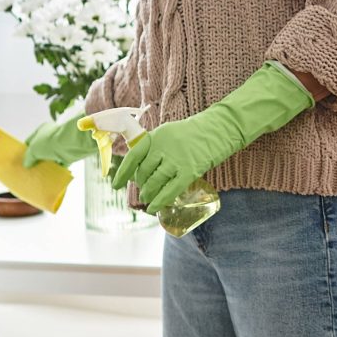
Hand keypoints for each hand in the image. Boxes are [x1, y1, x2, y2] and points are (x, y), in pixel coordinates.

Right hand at [24, 114, 96, 169]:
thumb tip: (26, 164)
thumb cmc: (49, 142)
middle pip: (42, 149)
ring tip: (40, 173)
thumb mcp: (33, 150)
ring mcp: (61, 145)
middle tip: (31, 168)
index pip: (31, 140)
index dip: (26, 150)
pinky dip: (57, 168)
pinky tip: (51, 175)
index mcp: (42, 130)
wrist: (70, 144)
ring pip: (51, 156)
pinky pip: (61, 162)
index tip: (23, 159)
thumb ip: (29, 157)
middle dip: (37, 158)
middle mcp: (52, 136)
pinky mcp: (68, 153)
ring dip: (47, 164)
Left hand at [112, 64, 312, 212]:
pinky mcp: (190, 170)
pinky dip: (160, 201)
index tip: (115, 184)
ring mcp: (177, 159)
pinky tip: (154, 207)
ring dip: (149, 194)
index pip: (133, 156)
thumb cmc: (195, 133)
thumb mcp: (170, 134)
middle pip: (144, 172)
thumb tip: (142, 169)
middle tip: (142, 191)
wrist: (221, 128)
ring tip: (148, 200)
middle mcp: (163, 147)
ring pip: (155, 182)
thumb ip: (155, 148)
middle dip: (141, 185)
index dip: (122, 172)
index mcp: (157, 136)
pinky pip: (170, 190)